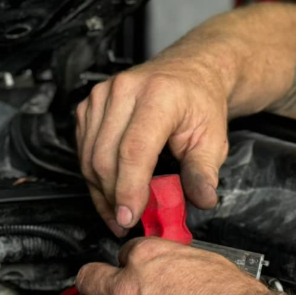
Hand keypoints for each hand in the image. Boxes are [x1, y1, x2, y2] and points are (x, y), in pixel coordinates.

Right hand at [76, 55, 229, 235]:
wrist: (188, 72)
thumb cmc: (199, 103)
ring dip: (101, 192)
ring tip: (120, 213)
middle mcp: (125, 90)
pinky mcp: (88, 106)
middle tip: (127, 222)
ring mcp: (102, 95)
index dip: (128, 189)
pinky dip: (94, 176)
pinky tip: (111, 191)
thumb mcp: (213, 138)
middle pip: (105, 156)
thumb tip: (203, 200)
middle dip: (113, 197)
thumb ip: (204, 171)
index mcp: (159, 95)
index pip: (134, 149)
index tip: (129, 217)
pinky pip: (82, 150)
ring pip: (89, 157)